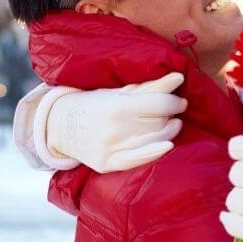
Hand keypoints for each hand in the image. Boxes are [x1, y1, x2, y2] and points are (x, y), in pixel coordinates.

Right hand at [46, 72, 186, 172]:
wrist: (62, 126)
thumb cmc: (97, 104)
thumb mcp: (121, 92)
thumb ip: (152, 86)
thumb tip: (179, 78)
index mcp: (116, 105)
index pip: (158, 104)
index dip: (174, 103)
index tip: (180, 102)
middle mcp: (113, 128)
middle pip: (158, 123)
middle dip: (169, 116)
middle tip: (171, 113)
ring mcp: (109, 148)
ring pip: (153, 141)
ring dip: (169, 133)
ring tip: (171, 125)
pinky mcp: (107, 164)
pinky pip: (138, 160)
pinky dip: (156, 152)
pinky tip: (168, 145)